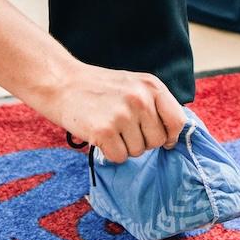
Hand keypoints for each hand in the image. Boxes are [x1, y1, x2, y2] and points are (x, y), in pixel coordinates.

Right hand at [42, 63, 189, 163]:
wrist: (61, 82)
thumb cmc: (98, 87)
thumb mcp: (133, 84)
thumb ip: (154, 104)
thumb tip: (172, 135)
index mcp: (152, 86)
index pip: (177, 121)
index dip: (170, 135)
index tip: (162, 140)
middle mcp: (141, 99)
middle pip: (157, 141)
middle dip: (142, 142)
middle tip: (123, 130)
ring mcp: (123, 114)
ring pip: (138, 151)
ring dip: (124, 147)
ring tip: (109, 128)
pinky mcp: (104, 130)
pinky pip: (119, 157)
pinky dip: (110, 153)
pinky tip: (100, 137)